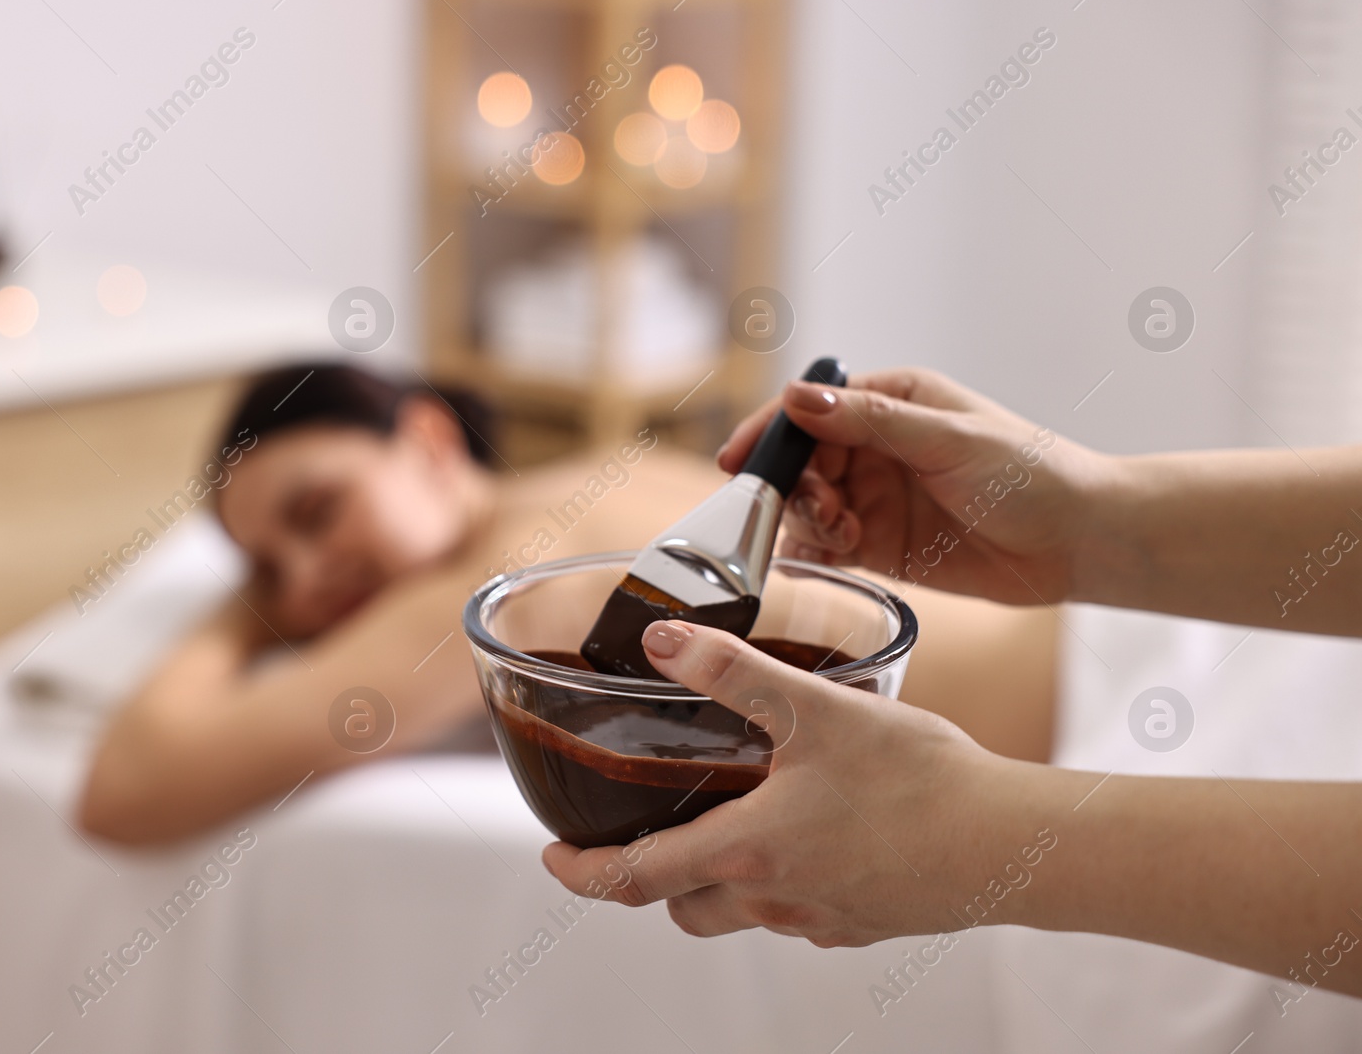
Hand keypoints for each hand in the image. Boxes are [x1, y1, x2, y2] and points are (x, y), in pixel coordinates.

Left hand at [541, 621, 1041, 946]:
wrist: (1012, 847)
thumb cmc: (920, 781)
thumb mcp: (817, 711)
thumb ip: (735, 674)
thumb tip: (664, 644)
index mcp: (747, 852)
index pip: (634, 879)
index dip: (582, 873)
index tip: (555, 860)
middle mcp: (774, 899)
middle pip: (681, 907)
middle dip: (648, 881)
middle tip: (636, 842)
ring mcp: (821, 918)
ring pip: (740, 916)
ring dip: (715, 885)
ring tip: (726, 831)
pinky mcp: (866, 923)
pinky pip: (800, 915)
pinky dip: (781, 887)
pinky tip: (811, 840)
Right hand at [717, 367, 1114, 604]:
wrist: (1079, 541)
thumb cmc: (1029, 474)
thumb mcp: (947, 439)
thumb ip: (868, 421)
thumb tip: (796, 396)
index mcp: (891, 402)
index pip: (809, 410)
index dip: (769, 434)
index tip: (739, 462)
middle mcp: (875, 446)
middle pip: (800, 462)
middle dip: (794, 487)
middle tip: (822, 509)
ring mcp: (876, 496)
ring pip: (807, 507)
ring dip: (808, 522)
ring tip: (844, 535)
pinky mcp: (881, 545)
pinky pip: (828, 546)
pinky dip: (819, 554)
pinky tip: (834, 559)